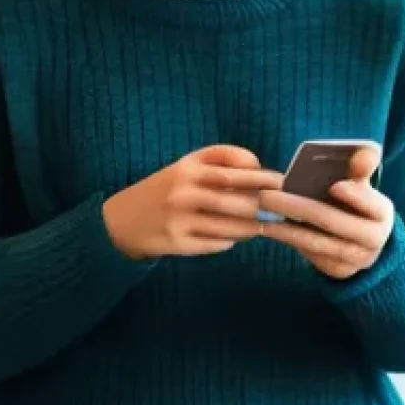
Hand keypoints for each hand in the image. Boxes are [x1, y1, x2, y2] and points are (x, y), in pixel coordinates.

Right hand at [102, 145, 282, 259]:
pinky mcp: (178, 244)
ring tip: (264, 225)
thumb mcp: (186, 165)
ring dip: (253, 227)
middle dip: (264, 207)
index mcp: (188, 168)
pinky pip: (218, 244)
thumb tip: (259, 168)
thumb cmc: (165, 188)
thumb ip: (221, 159)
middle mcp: (184, 192)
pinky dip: (231, 240)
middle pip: (238, 202)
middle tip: (281, 209)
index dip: (263, 177)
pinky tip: (235, 236)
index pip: (235, 171)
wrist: (121, 221)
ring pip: (231, 227)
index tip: (283, 182)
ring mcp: (180, 220)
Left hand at [258, 147, 393, 279]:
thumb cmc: (356, 203)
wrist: (363, 241)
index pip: (372, 204)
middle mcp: (373, 239)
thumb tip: (361, 153)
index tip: (334, 185)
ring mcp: (355, 259)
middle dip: (298, 207)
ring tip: (262, 213)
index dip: (355, 195)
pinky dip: (289, 239)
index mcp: (381, 213)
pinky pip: (310, 255)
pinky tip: (269, 226)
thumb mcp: (362, 185)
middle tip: (267, 196)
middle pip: (333, 222)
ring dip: (286, 228)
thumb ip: (360, 168)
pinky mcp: (337, 270)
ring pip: (316, 242)